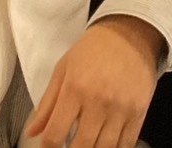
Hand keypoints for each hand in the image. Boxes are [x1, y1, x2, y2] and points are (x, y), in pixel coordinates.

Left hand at [24, 16, 162, 147]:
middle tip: (70, 145)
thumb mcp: (63, 69)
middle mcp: (98, 101)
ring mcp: (121, 108)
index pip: (55, 134)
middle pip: (82, 147)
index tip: (50, 146)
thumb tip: (32, 132)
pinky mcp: (139, 111)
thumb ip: (47, 103)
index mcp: (75, 89)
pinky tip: (106, 143)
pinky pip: (126, 144)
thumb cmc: (94, 50)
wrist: (130, 34)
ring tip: (88, 143)